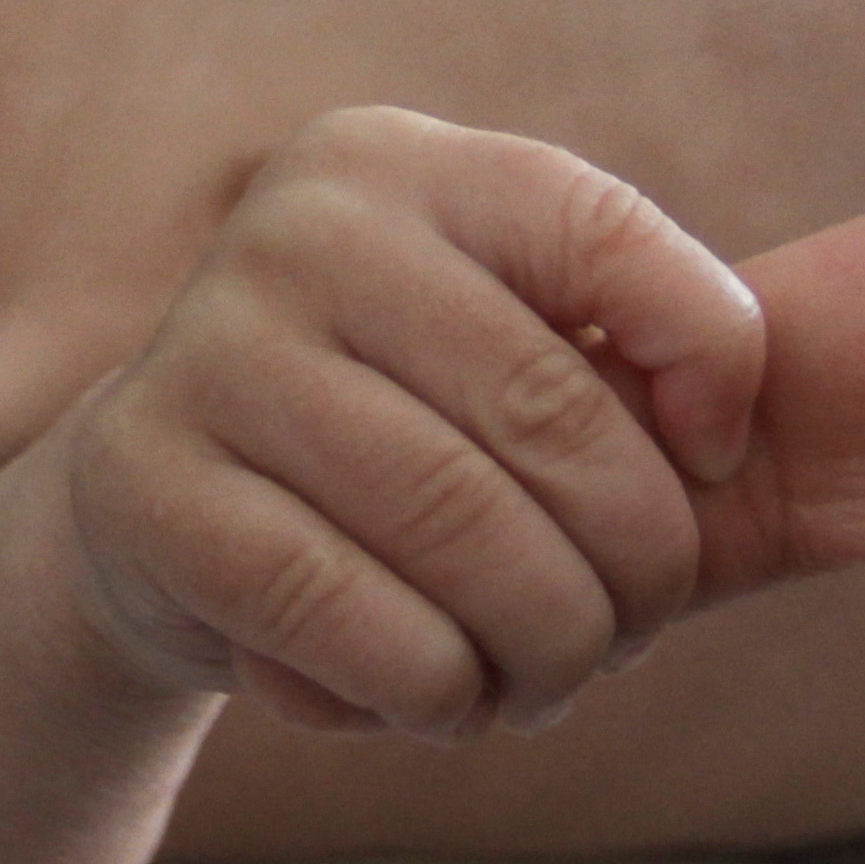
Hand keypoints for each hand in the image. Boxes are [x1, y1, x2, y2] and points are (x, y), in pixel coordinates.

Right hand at [57, 107, 763, 739]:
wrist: (158, 512)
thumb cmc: (385, 432)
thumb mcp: (493, 344)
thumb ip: (614, 350)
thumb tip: (719, 440)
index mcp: (399, 164)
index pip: (608, 238)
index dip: (713, 362)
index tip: (713, 463)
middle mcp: (297, 229)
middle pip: (552, 415)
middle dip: (635, 566)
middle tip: (630, 635)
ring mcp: (209, 348)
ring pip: (464, 533)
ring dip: (542, 650)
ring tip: (543, 681)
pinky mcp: (145, 483)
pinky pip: (355, 621)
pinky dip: (430, 691)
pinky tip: (432, 699)